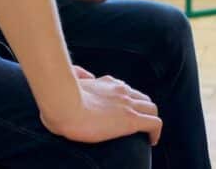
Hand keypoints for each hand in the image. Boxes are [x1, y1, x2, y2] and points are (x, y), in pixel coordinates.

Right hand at [40, 74, 161, 145]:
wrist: (64, 105)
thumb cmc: (59, 98)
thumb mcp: (69, 81)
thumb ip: (79, 74)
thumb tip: (86, 74)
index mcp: (106, 83)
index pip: (124, 88)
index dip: (127, 100)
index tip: (123, 110)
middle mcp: (120, 90)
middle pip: (142, 97)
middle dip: (143, 108)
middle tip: (139, 122)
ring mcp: (127, 104)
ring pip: (151, 108)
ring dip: (150, 119)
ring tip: (146, 134)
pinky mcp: (131, 120)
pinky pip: (154, 123)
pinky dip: (156, 132)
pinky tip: (152, 141)